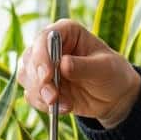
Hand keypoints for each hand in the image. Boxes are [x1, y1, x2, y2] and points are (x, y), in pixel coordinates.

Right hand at [19, 19, 140, 128]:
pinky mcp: (42, 85)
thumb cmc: (113, 74)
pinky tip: (65, 107)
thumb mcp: (105, 68)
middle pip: (30, 58)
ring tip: (64, 104)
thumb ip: (84, 66)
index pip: (44, 38)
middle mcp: (50, 46)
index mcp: (67, 32)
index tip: (48, 76)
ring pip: (26, 77)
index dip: (42, 56)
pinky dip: (45, 104)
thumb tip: (63, 64)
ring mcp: (44, 66)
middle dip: (39, 81)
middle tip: (53, 97)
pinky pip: (31, 94)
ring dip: (41, 94)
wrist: (114, 97)